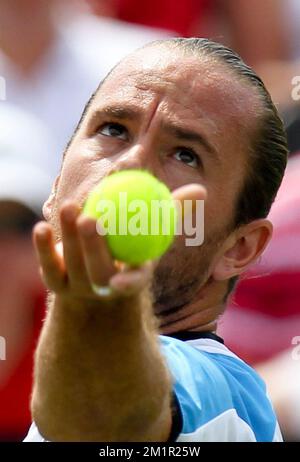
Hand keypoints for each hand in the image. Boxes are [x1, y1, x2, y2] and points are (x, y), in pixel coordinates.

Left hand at [33, 183, 205, 303]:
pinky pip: (48, 266)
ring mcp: (77, 285)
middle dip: (95, 249)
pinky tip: (41, 228)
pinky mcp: (55, 281)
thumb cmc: (133, 248)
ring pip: (73, 264)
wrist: (100, 277)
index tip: (127, 270)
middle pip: (98, 272)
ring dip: (69, 237)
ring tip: (70, 207)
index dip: (130, 278)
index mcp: (131, 279)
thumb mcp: (155, 233)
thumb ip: (175, 211)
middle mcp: (104, 286)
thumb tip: (202, 189)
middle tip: (92, 219)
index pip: (134, 280)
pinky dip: (43, 248)